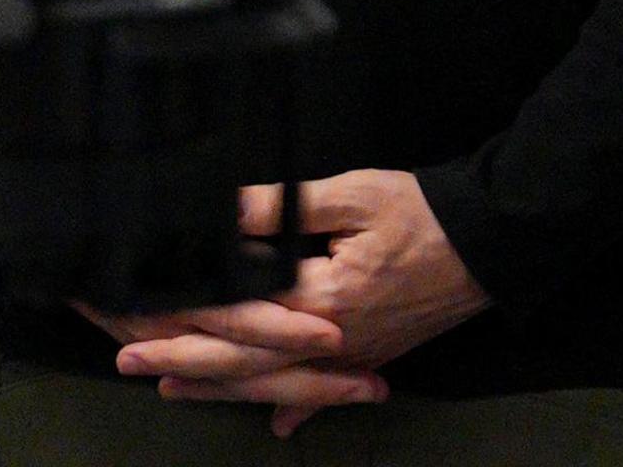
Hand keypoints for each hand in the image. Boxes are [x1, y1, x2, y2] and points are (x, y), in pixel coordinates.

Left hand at [92, 170, 488, 435]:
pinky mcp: (376, 353)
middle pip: (247, 363)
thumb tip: (218, 212)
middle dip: (185, 364)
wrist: (494, 243)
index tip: (132, 318)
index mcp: (321, 300)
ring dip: (224, 388)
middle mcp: (334, 340)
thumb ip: (279, 208)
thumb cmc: (421, 211)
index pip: (237, 318)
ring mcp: (357, 354)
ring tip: (174, 389)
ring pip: (280, 382)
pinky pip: (327, 389)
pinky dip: (300, 408)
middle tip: (128, 361)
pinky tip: (281, 427)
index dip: (183, 321)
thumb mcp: (349, 195)